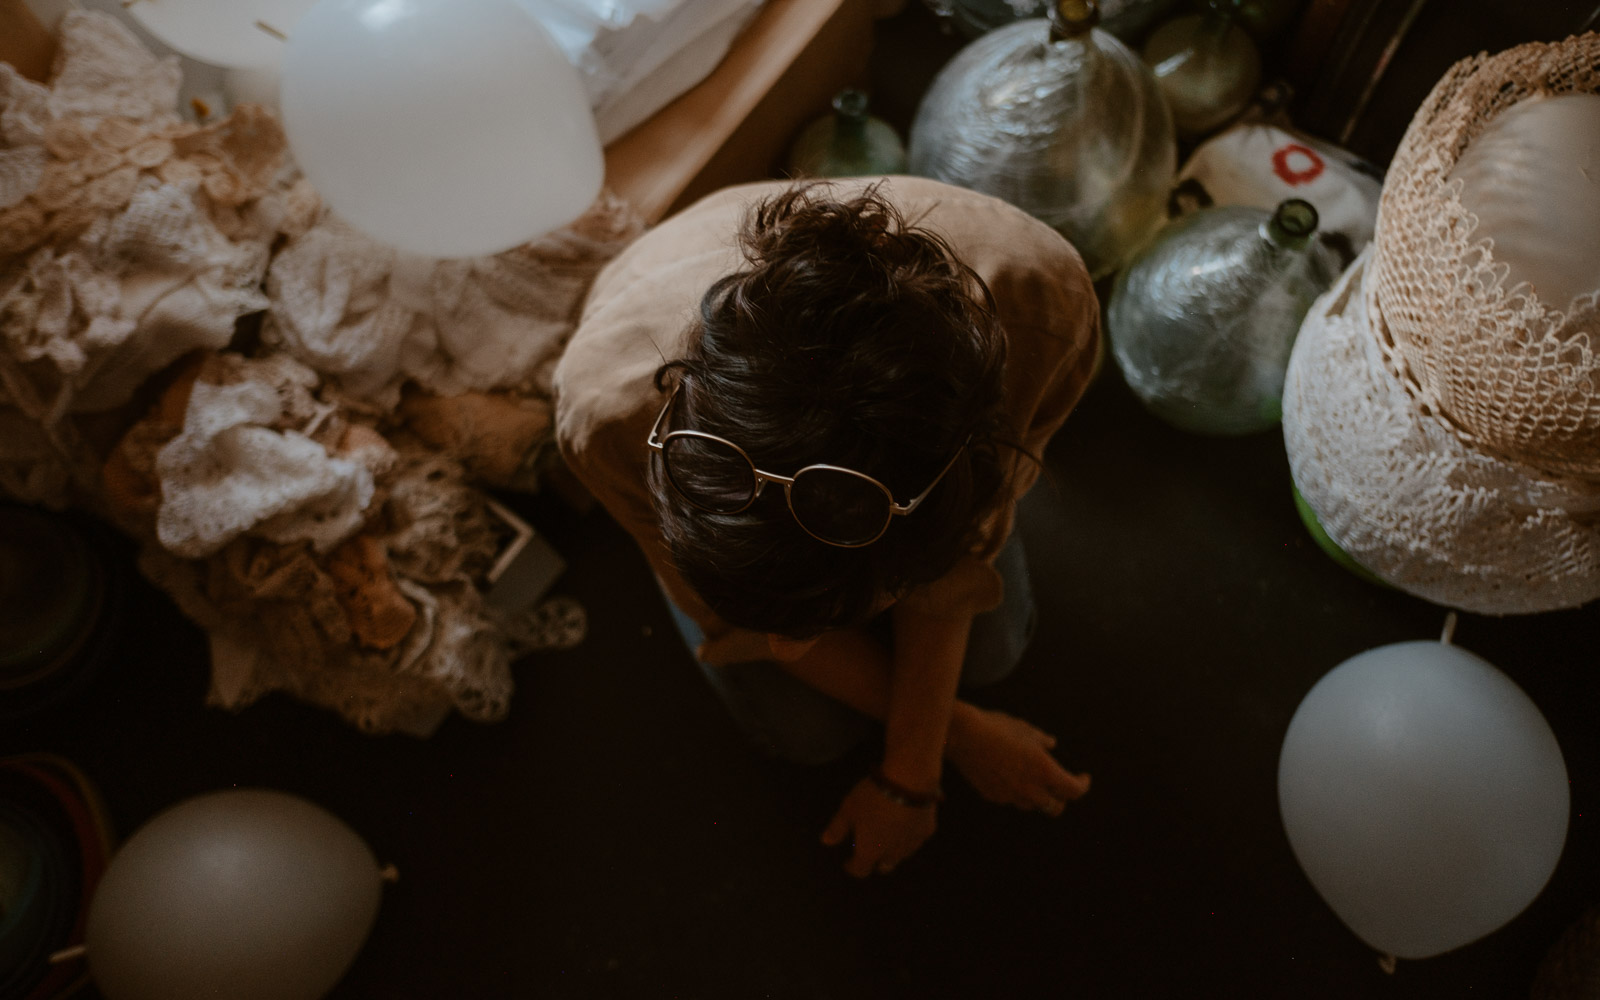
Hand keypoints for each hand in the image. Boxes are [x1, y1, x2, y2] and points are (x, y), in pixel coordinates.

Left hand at [821, 777, 937, 877]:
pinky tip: (905, 823)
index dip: (853, 867)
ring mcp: (912, 843)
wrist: (909, 781)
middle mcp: (892, 853)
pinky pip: (916, 838)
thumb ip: (837, 827)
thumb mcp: (848, 809)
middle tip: (870, 850)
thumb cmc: (873, 795)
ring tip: (887, 836)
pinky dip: (908, 835)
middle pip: (884, 866)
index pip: (860, 870)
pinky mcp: (927, 830)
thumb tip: (826, 841)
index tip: (848, 863)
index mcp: (870, 851)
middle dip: (875, 861)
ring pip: (901, 854)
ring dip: (893, 850)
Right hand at [947, 707, 1090, 814]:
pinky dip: (1015, 791)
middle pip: (1056, 807)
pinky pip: (1010, 798)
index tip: (1084, 777)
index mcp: (1045, 771)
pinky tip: (1007, 774)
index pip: (1074, 790)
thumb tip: (1051, 744)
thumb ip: (1042, 740)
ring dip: (1037, 796)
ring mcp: (1010, 795)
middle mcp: (1030, 789)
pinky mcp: (993, 796)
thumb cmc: (998, 727)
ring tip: (1033, 778)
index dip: (1083, 785)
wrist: (964, 735)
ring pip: (1032, 805)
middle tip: (1061, 785)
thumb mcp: (1025, 729)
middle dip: (1061, 797)